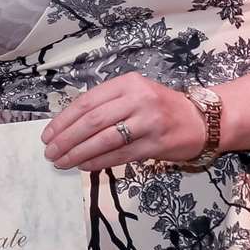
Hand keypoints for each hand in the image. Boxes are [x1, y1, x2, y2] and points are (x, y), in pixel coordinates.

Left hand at [41, 73, 202, 172]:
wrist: (202, 120)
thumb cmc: (162, 107)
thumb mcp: (134, 94)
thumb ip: (106, 104)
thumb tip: (68, 126)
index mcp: (127, 83)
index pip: (86, 102)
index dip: (63, 121)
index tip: (47, 135)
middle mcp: (137, 99)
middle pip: (92, 121)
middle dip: (66, 139)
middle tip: (50, 152)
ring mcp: (148, 122)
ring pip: (104, 140)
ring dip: (78, 153)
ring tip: (62, 162)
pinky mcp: (155, 144)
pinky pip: (119, 155)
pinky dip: (98, 162)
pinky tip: (84, 166)